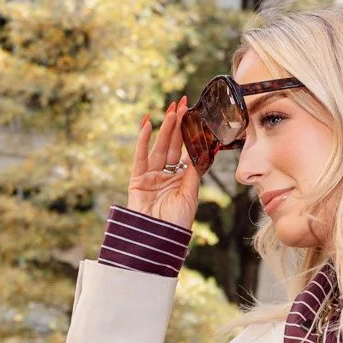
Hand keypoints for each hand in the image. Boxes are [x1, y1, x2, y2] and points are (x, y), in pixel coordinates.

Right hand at [127, 99, 200, 229]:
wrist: (158, 240)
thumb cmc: (177, 222)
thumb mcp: (190, 194)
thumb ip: (194, 171)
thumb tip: (205, 150)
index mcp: (182, 179)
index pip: (187, 151)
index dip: (190, 133)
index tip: (195, 115)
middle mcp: (167, 175)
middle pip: (173, 145)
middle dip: (178, 124)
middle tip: (183, 103)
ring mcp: (151, 176)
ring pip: (159, 147)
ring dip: (165, 128)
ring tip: (172, 109)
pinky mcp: (137, 179)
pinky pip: (140, 156)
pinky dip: (143, 140)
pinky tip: (148, 124)